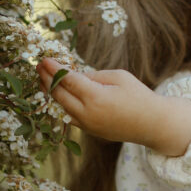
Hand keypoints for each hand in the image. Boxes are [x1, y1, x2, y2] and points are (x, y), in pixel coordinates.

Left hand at [37, 58, 190, 154]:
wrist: (151, 124)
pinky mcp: (89, 131)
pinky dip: (59, 104)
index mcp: (96, 97)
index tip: (44, 59)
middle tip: (38, 66)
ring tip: (42, 78)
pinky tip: (55, 94)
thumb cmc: (138, 96)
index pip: (68, 80)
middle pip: (59, 94)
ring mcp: (87, 125)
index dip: (54, 69)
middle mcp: (88, 113)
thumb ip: (94, 76)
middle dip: (47, 79)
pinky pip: (68, 116)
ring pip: (60, 107)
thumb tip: (74, 76)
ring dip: (50, 92)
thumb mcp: (119, 77)